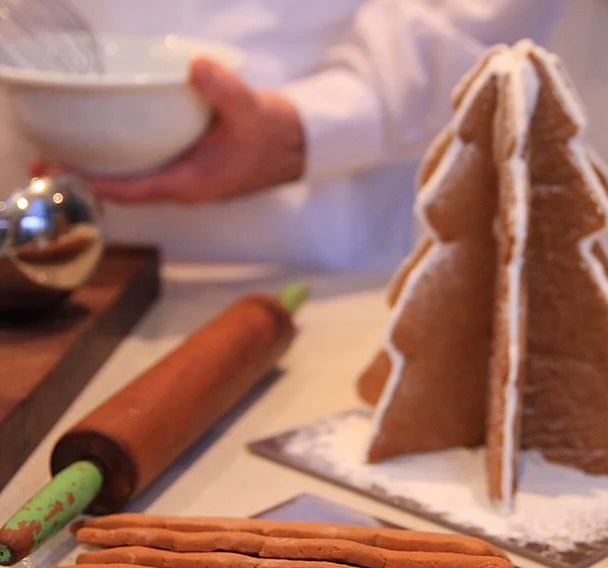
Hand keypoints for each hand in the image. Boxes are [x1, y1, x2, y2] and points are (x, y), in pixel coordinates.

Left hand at [30, 57, 305, 203]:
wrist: (294, 147)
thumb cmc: (273, 136)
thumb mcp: (252, 111)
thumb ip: (225, 91)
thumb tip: (195, 66)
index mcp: (191, 183)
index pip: (133, 189)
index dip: (93, 183)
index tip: (60, 173)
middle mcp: (182, 187)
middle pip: (123, 191)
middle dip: (84, 181)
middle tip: (43, 165)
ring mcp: (182, 180)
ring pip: (131, 184)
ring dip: (97, 174)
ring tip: (60, 159)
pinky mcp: (184, 169)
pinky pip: (142, 172)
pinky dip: (116, 165)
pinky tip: (100, 146)